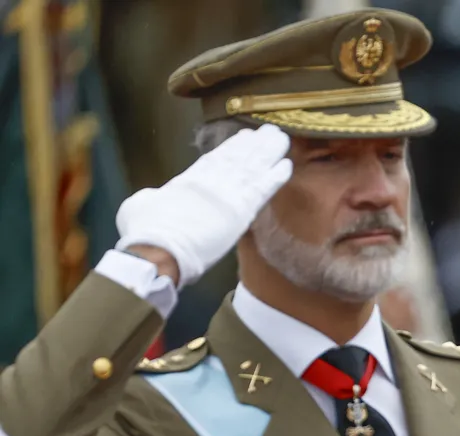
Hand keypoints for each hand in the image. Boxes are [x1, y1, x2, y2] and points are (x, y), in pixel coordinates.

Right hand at [115, 124, 292, 287]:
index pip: (216, 159)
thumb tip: (153, 198)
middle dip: (255, 144)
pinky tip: (288, 165)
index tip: (245, 137)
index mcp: (188, 180)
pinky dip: (276, 176)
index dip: (233, 147)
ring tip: (281, 139)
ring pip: (253, 167)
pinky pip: (264, 189)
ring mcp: (228, 193)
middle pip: (238, 157)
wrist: (160, 247)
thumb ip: (152, 198)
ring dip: (269, 152)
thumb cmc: (146, 231)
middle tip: (270, 132)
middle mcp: (211, 182)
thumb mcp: (140, 205)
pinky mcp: (242, 209)